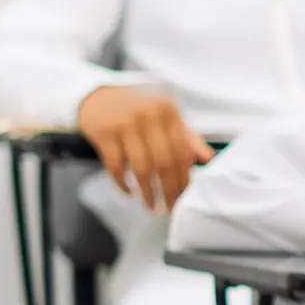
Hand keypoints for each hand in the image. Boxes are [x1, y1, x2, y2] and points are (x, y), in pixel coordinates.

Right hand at [75, 86, 212, 211]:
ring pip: (140, 167)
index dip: (183, 178)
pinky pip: (115, 165)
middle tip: (168, 208)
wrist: (98, 96)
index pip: (182, 152)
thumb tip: (207, 158)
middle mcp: (148, 115)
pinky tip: (128, 192)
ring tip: (151, 206)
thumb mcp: (165, 116)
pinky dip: (122, 183)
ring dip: (147, 192)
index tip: (183, 196)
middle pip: (164, 162)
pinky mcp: (103, 132)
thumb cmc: (138, 110)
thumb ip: (186, 136)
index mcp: (168, 112)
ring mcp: (124, 123)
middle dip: (168, 190)